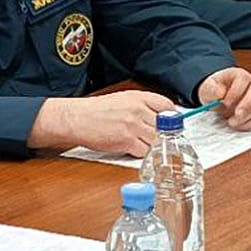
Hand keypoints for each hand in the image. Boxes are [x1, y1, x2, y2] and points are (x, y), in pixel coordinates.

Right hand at [28, 90, 175, 156]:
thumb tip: (160, 116)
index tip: (172, 124)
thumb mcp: (122, 99)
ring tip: (147, 146)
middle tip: (162, 139)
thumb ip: (141, 105)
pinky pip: (145, 151)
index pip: (167, 105)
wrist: (78, 118)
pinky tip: (136, 150)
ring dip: (154, 146)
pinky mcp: (126, 141)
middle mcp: (138, 109)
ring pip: (157, 140)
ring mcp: (133, 125)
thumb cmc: (96, 110)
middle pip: (164, 125)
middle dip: (164, 134)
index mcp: (138, 97)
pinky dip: (143, 154)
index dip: (172, 117)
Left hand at [196, 68, 250, 130]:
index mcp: (240, 74)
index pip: (243, 79)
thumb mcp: (208, 88)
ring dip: (246, 117)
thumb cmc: (215, 91)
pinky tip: (239, 125)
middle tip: (236, 115)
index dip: (235, 92)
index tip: (226, 103)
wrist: (218, 99)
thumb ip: (212, 89)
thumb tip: (220, 93)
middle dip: (246, 105)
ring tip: (232, 122)